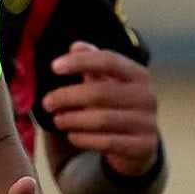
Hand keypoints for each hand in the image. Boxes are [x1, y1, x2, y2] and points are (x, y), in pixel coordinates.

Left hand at [43, 41, 160, 176]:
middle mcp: (147, 97)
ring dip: (73, 119)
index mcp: (138, 75)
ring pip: (103, 119)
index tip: (54, 66)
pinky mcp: (143, 146)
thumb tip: (76, 47)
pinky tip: (71, 136)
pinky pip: (108, 142)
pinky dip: (85, 139)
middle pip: (101, 92)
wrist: (140, 142)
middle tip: (47, 102)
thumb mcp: (106, 81)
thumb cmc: (117, 104)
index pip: (109, 61)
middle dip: (68, 96)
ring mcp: (147, 123)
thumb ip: (91, 63)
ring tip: (57, 119)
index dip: (81, 62)